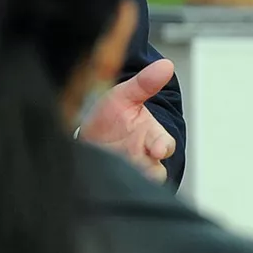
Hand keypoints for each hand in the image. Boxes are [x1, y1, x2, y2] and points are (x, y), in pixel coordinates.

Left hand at [79, 59, 176, 181]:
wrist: (86, 132)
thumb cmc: (112, 114)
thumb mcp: (125, 95)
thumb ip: (144, 83)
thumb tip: (166, 65)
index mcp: (149, 136)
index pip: (165, 144)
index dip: (163, 146)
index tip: (158, 149)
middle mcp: (141, 157)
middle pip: (154, 171)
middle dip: (148, 169)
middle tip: (137, 165)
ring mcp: (126, 171)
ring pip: (136, 182)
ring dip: (129, 177)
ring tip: (115, 170)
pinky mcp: (108, 181)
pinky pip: (111, 188)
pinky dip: (107, 185)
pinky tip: (98, 176)